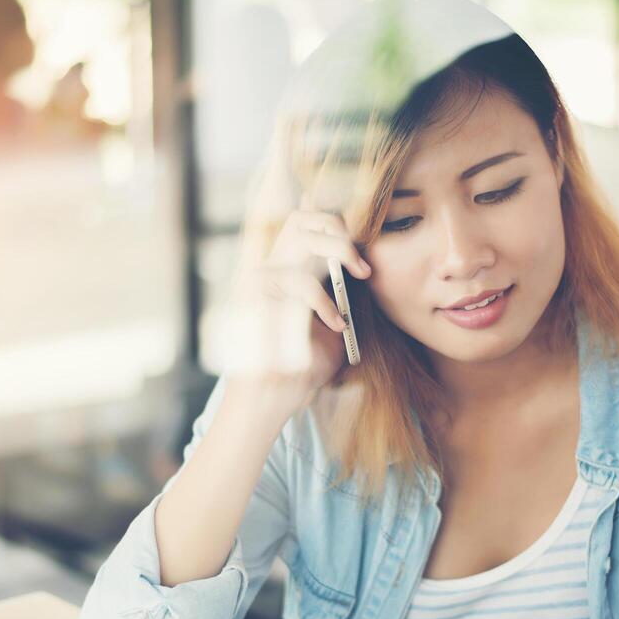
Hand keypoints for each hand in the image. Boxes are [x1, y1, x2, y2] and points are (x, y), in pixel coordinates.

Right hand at [236, 210, 370, 414]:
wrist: (271, 399)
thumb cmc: (304, 368)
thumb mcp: (334, 325)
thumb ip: (343, 295)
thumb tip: (364, 267)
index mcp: (283, 271)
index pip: (302, 223)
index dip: (331, 221)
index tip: (361, 250)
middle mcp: (267, 267)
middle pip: (301, 219)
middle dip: (339, 234)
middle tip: (362, 267)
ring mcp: (258, 278)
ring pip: (302, 239)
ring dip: (338, 255)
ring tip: (358, 281)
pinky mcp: (254, 294)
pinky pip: (299, 281)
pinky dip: (324, 302)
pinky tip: (335, 323)